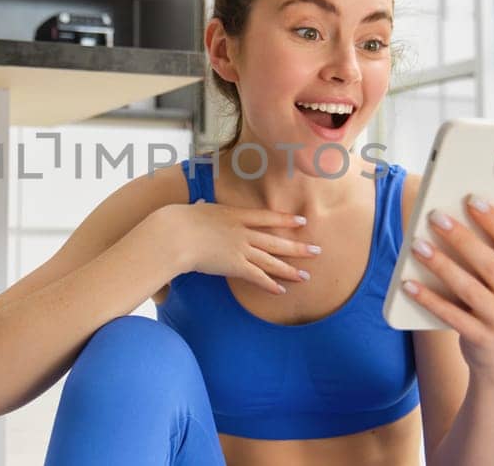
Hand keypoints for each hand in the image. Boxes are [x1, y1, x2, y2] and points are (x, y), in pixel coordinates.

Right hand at [136, 200, 321, 294]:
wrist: (176, 234)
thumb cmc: (180, 220)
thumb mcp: (194, 209)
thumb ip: (200, 208)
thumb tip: (196, 203)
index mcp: (235, 215)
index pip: (266, 217)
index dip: (285, 219)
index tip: (301, 221)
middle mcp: (243, 232)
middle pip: (276, 240)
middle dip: (298, 247)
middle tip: (317, 251)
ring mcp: (240, 249)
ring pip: (272, 260)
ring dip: (290, 269)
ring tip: (306, 276)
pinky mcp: (234, 266)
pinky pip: (257, 277)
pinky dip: (270, 284)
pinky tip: (282, 290)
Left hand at [400, 195, 493, 381]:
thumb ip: (489, 256)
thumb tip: (452, 219)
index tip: (472, 198)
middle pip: (488, 262)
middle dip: (461, 237)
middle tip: (435, 216)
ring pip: (468, 288)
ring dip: (440, 265)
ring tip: (417, 246)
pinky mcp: (482, 338)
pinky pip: (451, 316)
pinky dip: (428, 299)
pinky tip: (407, 284)